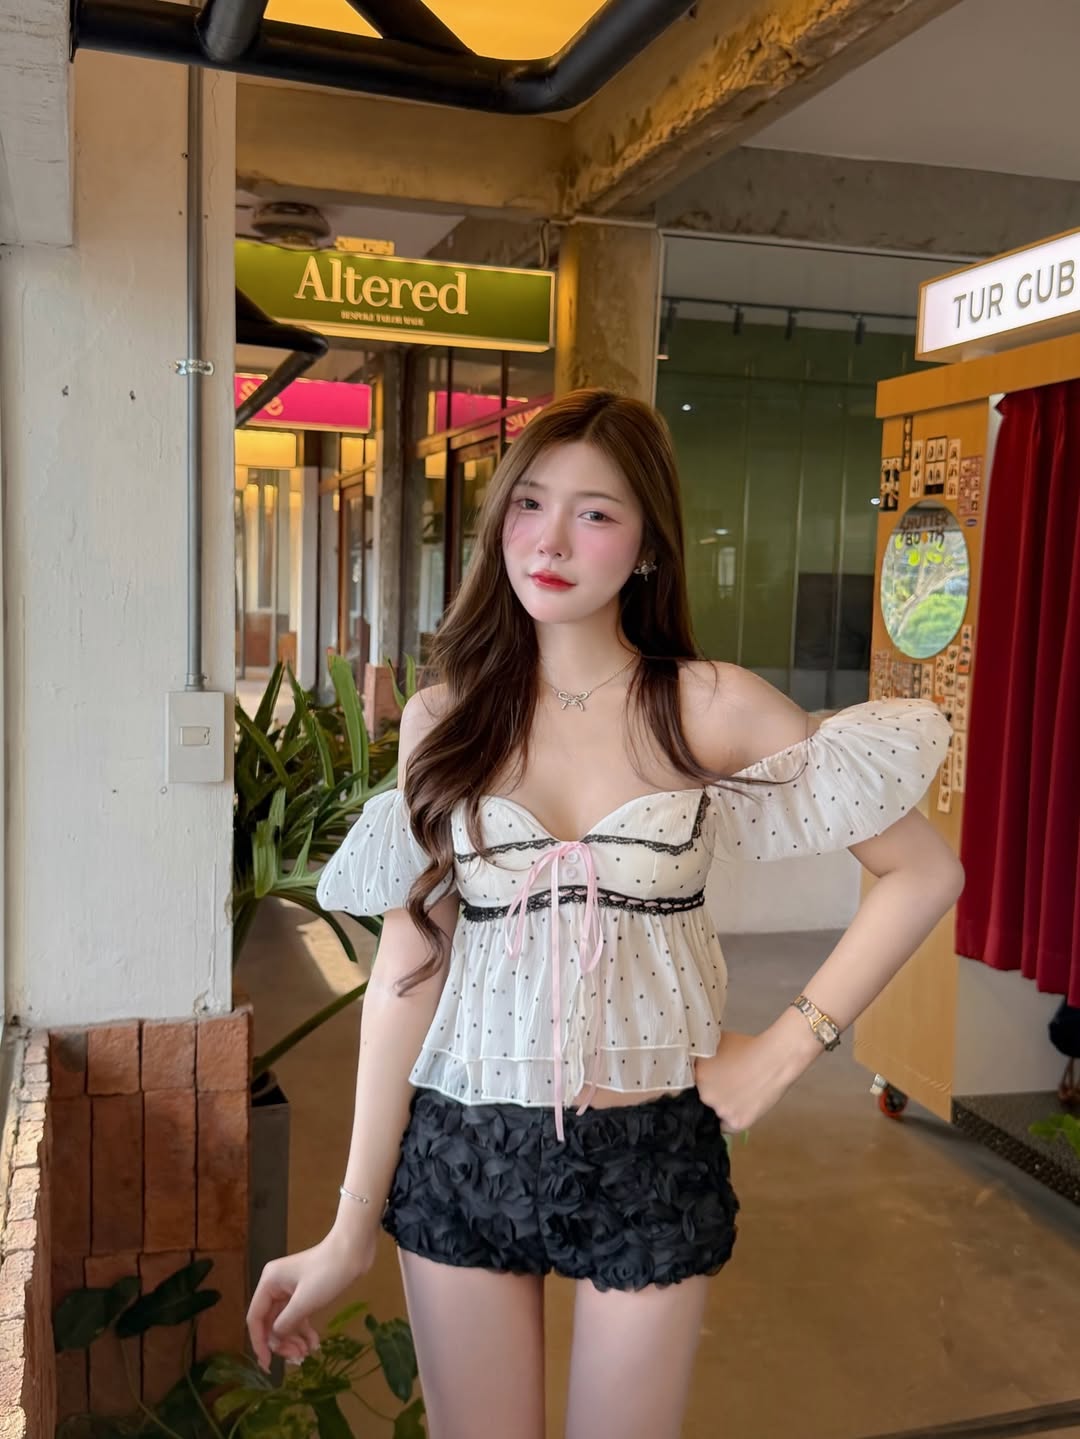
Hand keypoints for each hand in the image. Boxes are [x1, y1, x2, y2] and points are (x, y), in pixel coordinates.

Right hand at [246, 1228, 376, 1370]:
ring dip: (294, 1339)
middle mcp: (275, 1286)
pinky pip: (298, 1317)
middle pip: (270, 1322)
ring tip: (307, 1353)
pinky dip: (304, 1331)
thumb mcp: (304, 1302)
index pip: (255, 1318)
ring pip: (285, 1322)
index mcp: (269, 1283)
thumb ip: (285, 1324)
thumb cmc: (327, 1273)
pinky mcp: (305, 1292)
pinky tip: (314, 1343)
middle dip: (282, 1342)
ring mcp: (290, 1289)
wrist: (354, 1251)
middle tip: (297, 1358)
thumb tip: (274, 1340)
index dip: (259, 1343)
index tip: (269, 1365)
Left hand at [694, 1028, 808, 1132]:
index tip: (709, 1083)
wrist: (774, 1059)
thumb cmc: (747, 1046)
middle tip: (726, 1087)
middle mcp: (705, 1095)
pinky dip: (733, 1119)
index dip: (699, 1086)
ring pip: (715, 1114)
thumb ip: (702, 1057)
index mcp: (697, 1075)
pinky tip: (742, 1107)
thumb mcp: (716, 1044)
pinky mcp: (736, 1123)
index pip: (689, 1087)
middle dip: (712, 1095)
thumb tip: (694, 1060)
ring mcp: (720, 1111)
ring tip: (738, 1096)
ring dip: (722, 1108)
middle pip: (702, 1101)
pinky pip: (727, 1126)